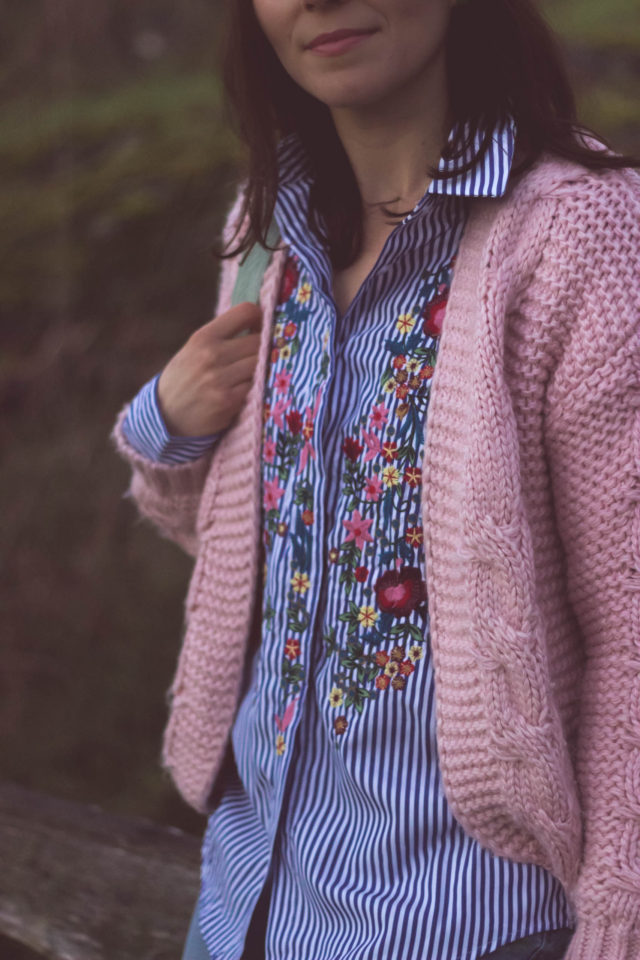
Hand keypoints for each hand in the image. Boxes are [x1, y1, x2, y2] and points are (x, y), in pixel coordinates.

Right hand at [156, 302, 262, 436]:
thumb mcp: (194, 349)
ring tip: (249, 376)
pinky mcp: (228, 401)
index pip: (245, 312)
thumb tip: (260, 323)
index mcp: (203, 337)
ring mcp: (220, 379)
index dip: (259, 318)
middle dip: (264, 348)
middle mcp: (211, 354)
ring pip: (261, 364)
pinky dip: (255, 389)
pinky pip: (257, 387)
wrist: (165, 415)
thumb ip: (223, 337)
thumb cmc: (185, 378)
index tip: (259, 328)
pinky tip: (244, 392)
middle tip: (259, 357)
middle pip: (259, 341)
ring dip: (261, 370)